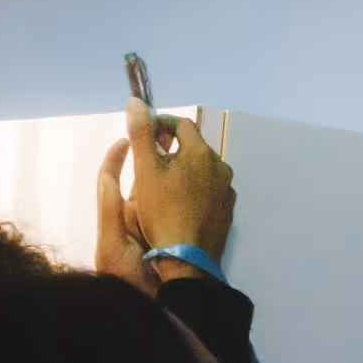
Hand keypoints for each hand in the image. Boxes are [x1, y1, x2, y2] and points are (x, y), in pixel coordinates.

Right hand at [122, 93, 234, 268]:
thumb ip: (141, 133)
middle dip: (170, 149)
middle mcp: (220, 167)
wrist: (187, 260)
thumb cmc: (163, 213)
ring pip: (201, 170)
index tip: (144, 135)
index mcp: (202, 152)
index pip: (181, 123)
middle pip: (192, 147)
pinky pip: (209, 191)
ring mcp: (226, 191)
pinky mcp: (227, 212)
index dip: (160, 124)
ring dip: (183, 170)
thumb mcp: (145, 171)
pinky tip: (179, 206)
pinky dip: (194, 190)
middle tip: (148, 164)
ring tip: (161, 187)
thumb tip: (136, 102)